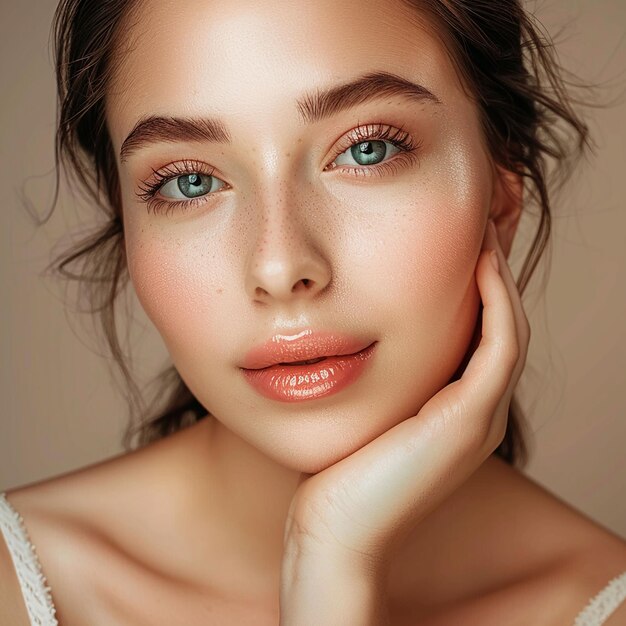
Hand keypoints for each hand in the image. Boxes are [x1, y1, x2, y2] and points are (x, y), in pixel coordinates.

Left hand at [282, 219, 530, 576]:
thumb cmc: (338, 473)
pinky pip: (499, 345)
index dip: (477, 286)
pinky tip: (480, 262)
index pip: (478, 334)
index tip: (459, 241)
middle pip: (500, 325)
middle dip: (494, 273)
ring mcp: (478, 418)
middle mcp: (476, 412)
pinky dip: (497, 301)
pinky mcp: (468, 421)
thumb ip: (376, 380)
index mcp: (453, 410)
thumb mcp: (364, 412)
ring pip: (508, 329)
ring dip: (500, 277)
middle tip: (483, 222)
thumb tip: (353, 339)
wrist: (335, 532)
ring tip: (485, 230)